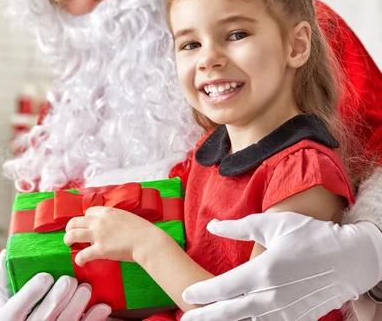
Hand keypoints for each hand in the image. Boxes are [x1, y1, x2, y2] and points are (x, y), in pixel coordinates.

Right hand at [0, 249, 111, 320]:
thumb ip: (4, 281)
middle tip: (70, 280)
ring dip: (78, 304)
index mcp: (11, 317)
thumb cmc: (16, 317)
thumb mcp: (4, 302)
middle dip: (60, 295)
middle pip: (46, 313)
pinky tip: (102, 306)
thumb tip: (4, 254)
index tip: (46, 276)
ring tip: (86, 288)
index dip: (33, 291)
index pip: (19, 306)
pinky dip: (94, 318)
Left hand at [64, 206, 156, 265]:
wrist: (147, 241)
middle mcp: (99, 221)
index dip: (85, 219)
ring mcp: (98, 234)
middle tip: (71, 234)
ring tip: (69, 244)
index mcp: (106, 211)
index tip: (86, 226)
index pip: (88, 212)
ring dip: (68, 239)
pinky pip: (82, 254)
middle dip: (70, 227)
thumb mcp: (126, 216)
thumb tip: (111, 226)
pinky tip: (80, 262)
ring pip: (73, 234)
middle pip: (75, 221)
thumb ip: (114, 219)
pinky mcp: (100, 249)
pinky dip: (79, 259)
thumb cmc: (142, 230)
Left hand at [182, 212, 381, 320]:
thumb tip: (212, 225)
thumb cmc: (311, 236)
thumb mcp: (273, 224)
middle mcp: (272, 296)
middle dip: (206, 317)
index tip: (185, 295)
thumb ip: (239, 227)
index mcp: (264, 271)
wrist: (351, 258)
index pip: (224, 287)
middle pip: (231, 313)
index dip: (202, 293)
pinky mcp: (298, 318)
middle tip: (185, 319)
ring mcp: (286, 311)